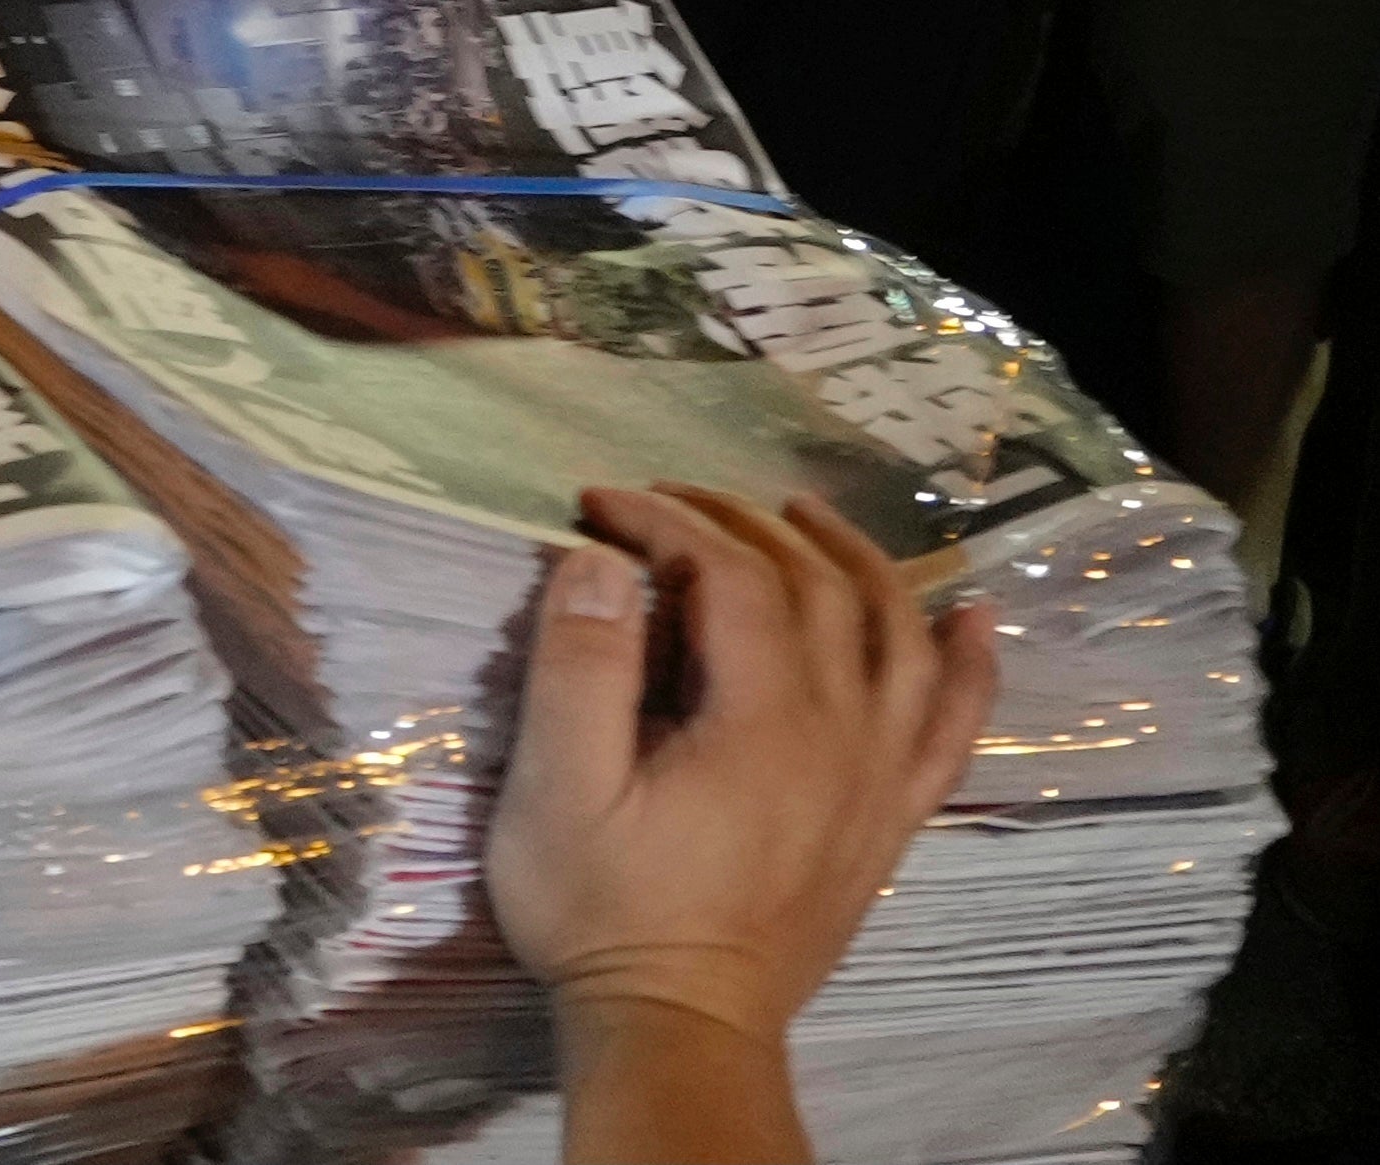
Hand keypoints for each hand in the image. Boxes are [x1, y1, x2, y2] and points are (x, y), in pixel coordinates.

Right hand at [488, 487, 998, 1071]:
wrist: (681, 1027)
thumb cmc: (605, 910)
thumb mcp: (557, 789)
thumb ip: (580, 668)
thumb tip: (596, 560)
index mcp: (761, 721)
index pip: (733, 574)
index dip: (668, 521)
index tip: (597, 505)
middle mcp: (840, 736)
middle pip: (817, 589)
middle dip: (742, 524)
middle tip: (669, 502)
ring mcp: (876, 780)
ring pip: (896, 638)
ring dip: (854, 561)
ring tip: (803, 515)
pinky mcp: (888, 820)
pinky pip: (953, 727)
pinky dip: (968, 664)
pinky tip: (971, 621)